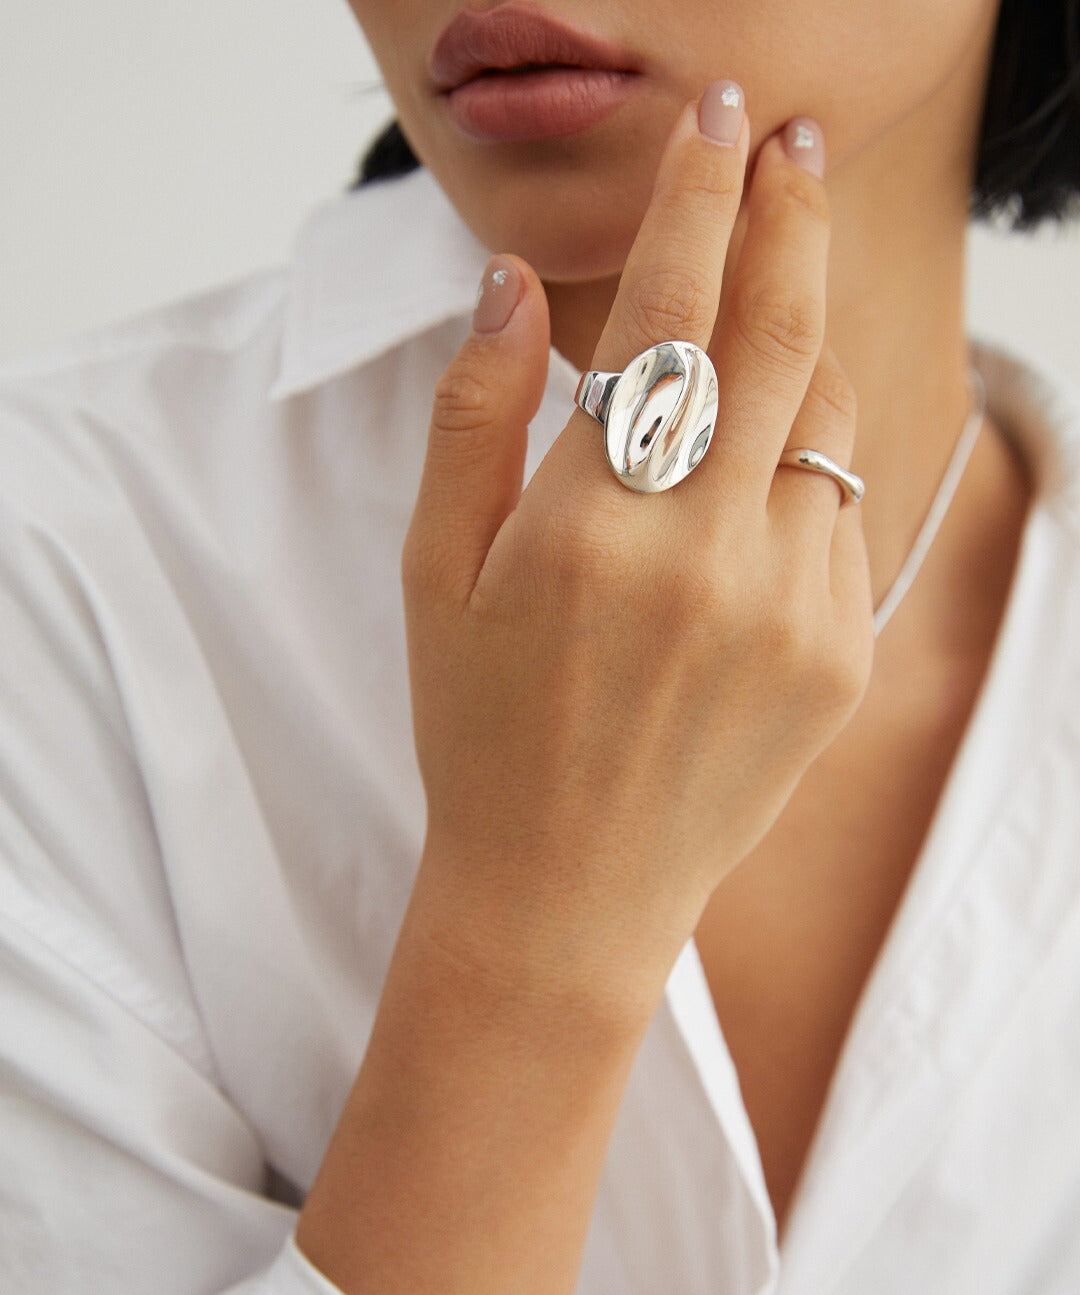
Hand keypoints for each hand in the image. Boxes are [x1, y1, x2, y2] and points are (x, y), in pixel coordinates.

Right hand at [400, 90, 873, 1019]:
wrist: (567, 892)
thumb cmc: (482, 733)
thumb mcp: (434, 575)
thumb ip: (473, 417)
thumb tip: (513, 288)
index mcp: (592, 527)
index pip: (668, 315)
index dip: (695, 199)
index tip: (716, 124)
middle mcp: (708, 557)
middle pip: (781, 336)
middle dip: (789, 218)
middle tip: (792, 146)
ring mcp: (792, 611)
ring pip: (829, 421)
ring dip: (802, 351)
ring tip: (758, 335)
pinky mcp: (840, 658)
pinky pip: (843, 516)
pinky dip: (805, 470)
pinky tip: (752, 492)